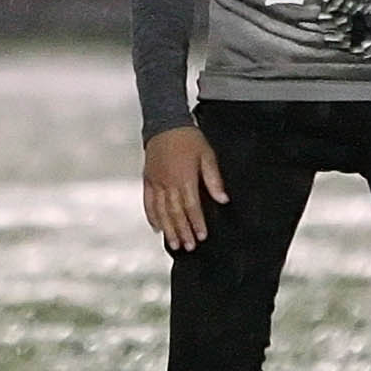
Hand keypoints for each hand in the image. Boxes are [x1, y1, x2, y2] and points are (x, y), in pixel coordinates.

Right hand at [142, 126, 227, 251]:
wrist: (165, 123)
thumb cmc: (188, 138)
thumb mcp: (207, 155)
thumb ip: (214, 179)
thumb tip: (222, 198)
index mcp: (184, 178)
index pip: (191, 206)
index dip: (197, 223)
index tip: (202, 236)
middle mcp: (168, 183)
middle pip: (175, 213)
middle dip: (183, 231)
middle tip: (188, 247)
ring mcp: (156, 182)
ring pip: (161, 211)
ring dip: (168, 229)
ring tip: (174, 243)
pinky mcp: (148, 180)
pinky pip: (148, 202)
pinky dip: (152, 216)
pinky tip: (157, 227)